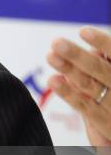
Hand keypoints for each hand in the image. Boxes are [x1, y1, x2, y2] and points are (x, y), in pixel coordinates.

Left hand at [47, 26, 110, 154]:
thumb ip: (104, 65)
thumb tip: (90, 49)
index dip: (103, 42)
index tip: (83, 31)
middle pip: (100, 70)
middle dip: (77, 55)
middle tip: (56, 42)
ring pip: (90, 86)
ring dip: (69, 70)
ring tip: (50, 56)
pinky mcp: (104, 123)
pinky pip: (85, 107)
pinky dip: (68, 93)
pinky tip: (53, 80)